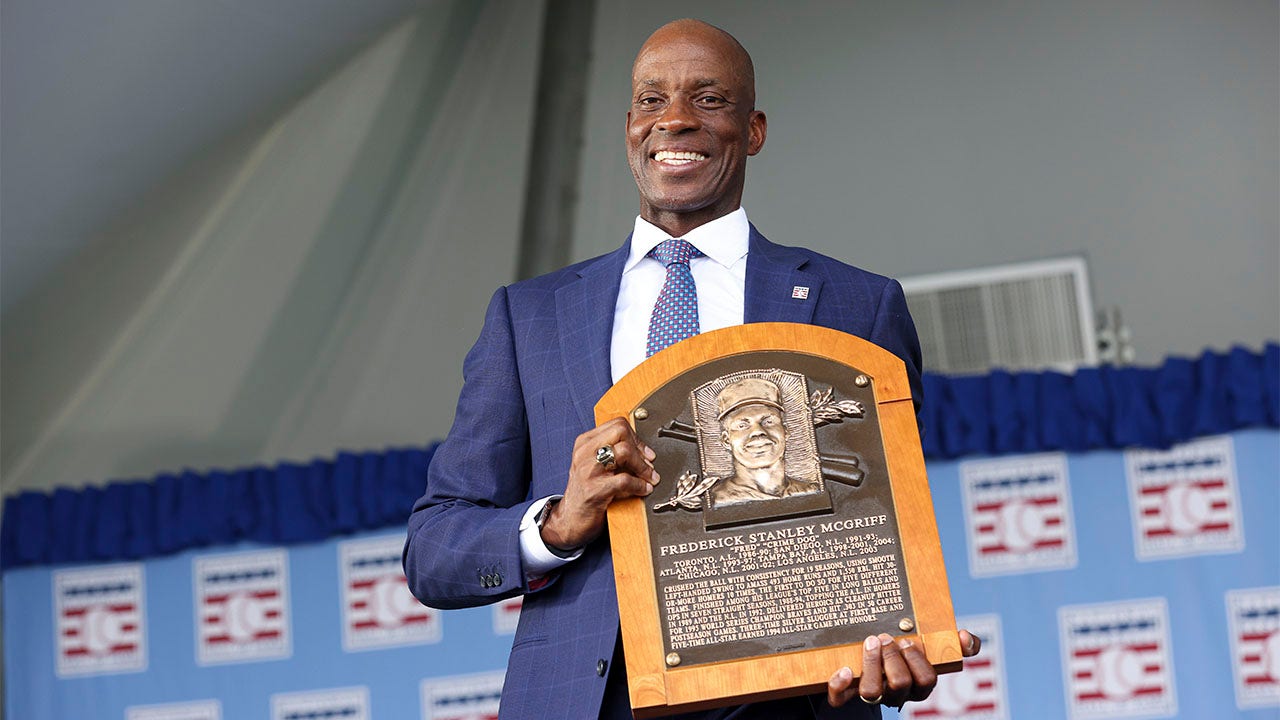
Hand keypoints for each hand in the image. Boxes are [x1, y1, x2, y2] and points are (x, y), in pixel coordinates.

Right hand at [539, 417, 659, 550]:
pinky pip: (625, 480)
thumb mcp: (595, 466)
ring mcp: (588, 470)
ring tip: (650, 477)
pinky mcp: (595, 489)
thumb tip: (645, 453)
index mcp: (585, 442)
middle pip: (621, 432)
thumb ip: (614, 454)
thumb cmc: (586, 491)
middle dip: (640, 448)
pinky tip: (644, 489)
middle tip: (649, 463)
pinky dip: (640, 485)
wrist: (570, 520)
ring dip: (643, 466)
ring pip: (624, 452)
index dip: (636, 437)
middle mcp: (585, 452)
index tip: (645, 452)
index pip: (617, 424)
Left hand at [827, 629, 981, 708]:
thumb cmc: (904, 652)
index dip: (917, 660)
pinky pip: (840, 698)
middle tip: (886, 637)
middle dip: (894, 658)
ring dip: (872, 665)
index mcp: (918, 683)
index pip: (926, 679)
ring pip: (872, 692)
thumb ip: (952, 644)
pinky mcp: (846, 694)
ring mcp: (872, 694)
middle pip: (901, 684)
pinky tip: (845, 668)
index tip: (908, 639)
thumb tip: (966, 637)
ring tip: (871, 642)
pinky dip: (841, 684)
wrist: (868, 658)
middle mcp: (896, 693)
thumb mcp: (928, 646)